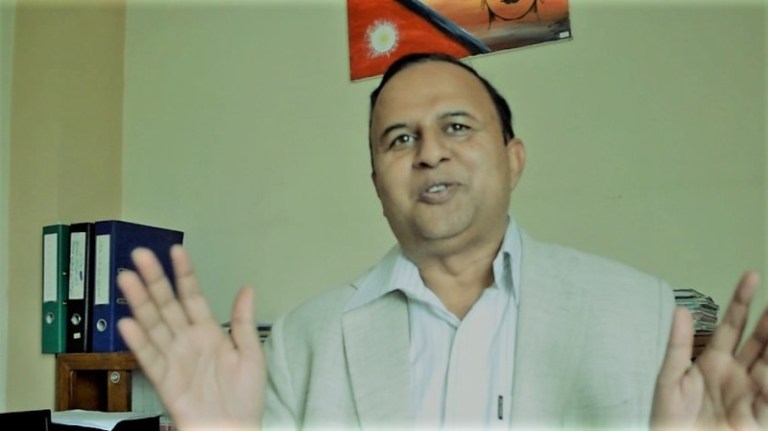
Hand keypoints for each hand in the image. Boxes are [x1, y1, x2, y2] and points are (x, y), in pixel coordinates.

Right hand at [117, 245, 265, 430]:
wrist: (234, 430)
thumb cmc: (245, 398)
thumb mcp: (252, 355)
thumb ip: (243, 322)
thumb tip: (247, 288)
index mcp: (208, 332)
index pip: (193, 296)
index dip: (184, 274)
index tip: (176, 251)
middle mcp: (187, 341)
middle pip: (166, 305)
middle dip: (154, 279)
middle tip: (140, 255)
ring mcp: (174, 358)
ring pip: (153, 324)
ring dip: (139, 302)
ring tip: (127, 278)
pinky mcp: (165, 380)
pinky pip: (149, 358)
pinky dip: (138, 342)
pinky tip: (128, 323)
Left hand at [651, 271, 767, 429]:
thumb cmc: (669, 419)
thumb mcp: (669, 379)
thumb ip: (678, 345)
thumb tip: (681, 309)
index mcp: (714, 361)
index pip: (733, 324)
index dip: (742, 301)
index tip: (751, 276)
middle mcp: (736, 373)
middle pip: (759, 340)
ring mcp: (749, 393)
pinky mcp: (756, 416)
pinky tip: (765, 366)